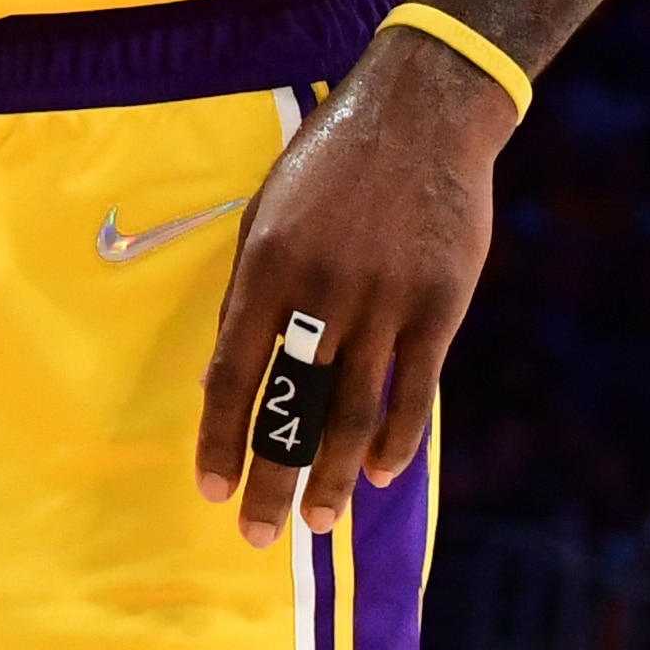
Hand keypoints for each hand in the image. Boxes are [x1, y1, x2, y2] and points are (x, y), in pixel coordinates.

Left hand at [192, 29, 509, 545]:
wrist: (420, 113)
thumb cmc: (332, 163)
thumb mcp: (269, 212)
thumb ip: (252, 288)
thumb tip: (232, 364)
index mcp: (266, 268)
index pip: (231, 374)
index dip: (218, 437)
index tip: (209, 487)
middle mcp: (321, 292)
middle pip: (290, 408)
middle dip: (271, 479)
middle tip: (257, 537)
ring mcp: (383, 301)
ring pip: (351, 413)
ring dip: (332, 477)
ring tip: (319, 521)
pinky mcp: (439, 306)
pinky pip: (413, 390)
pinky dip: (395, 439)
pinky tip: (379, 473)